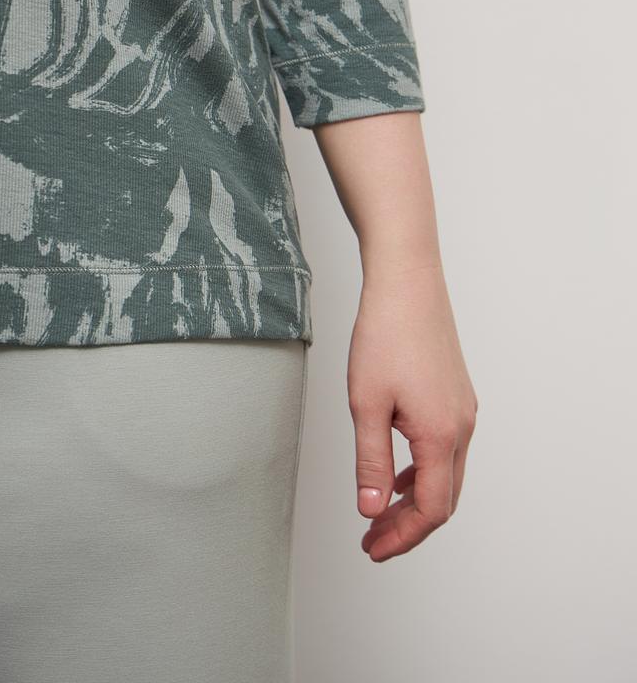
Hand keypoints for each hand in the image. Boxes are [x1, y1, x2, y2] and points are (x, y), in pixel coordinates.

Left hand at [347, 262, 477, 561]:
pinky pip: (446, 448)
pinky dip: (422, 470)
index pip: (431, 508)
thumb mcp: (367, 403)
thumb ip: (371, 462)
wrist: (407, 282)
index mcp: (442, 434)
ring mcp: (463, 409)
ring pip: (446, 473)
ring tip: (381, 510)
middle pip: (444, 497)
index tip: (372, 548)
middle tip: (374, 539)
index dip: (402, 536)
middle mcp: (462, 425)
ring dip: (415, 498)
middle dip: (409, 525)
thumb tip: (372, 510)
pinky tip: (398, 470)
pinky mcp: (456, 394)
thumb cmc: (386, 334)